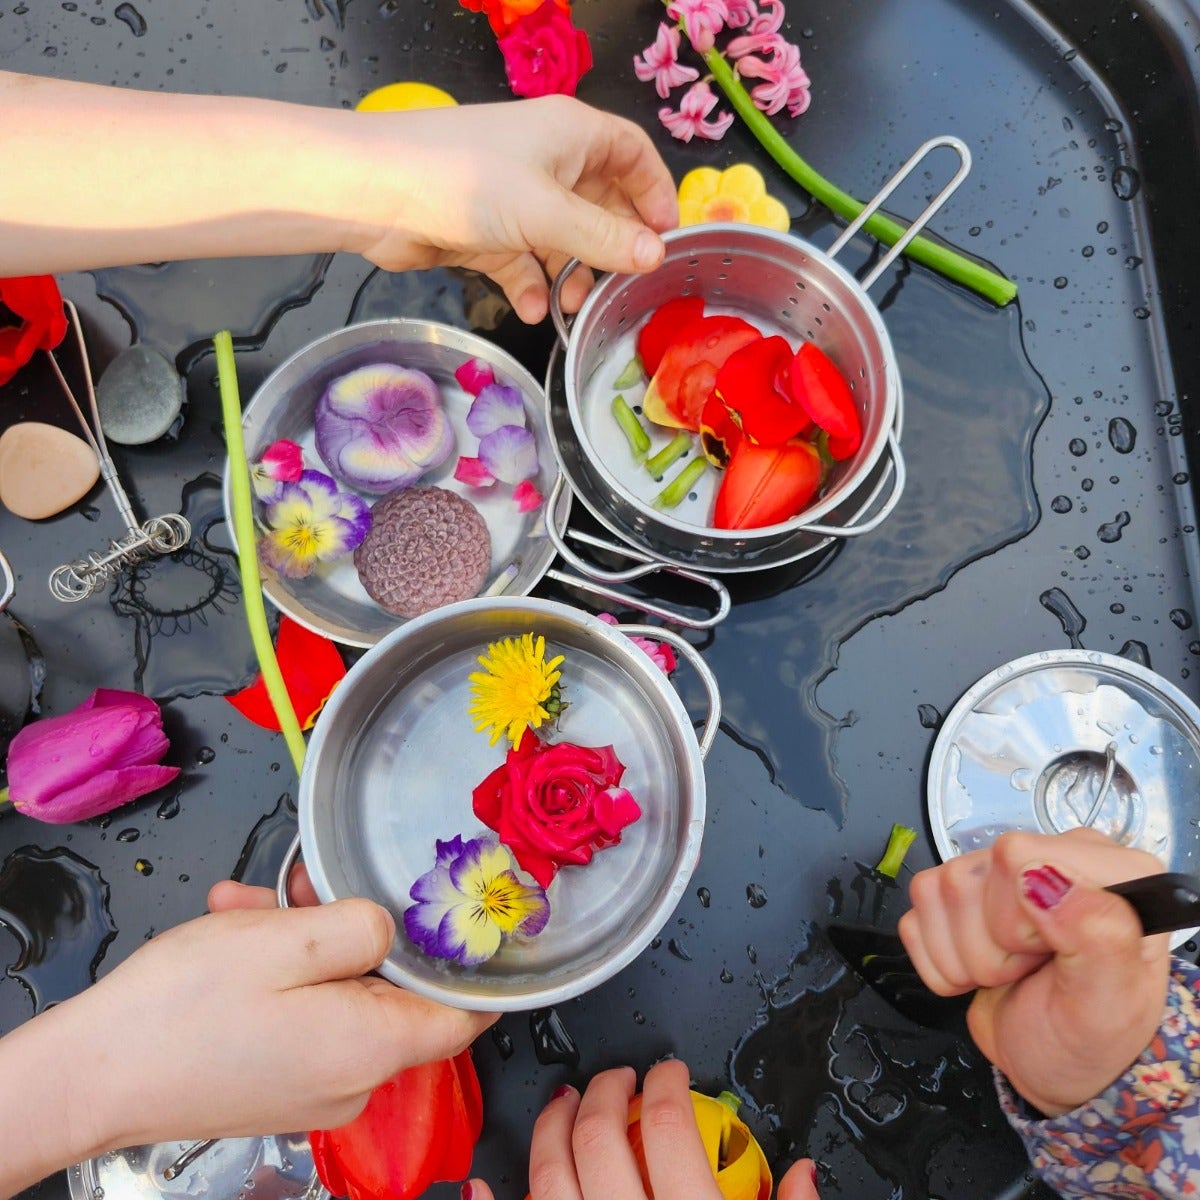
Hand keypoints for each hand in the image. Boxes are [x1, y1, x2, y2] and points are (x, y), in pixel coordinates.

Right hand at [62, 875, 493, 1152]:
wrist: (89, 1076)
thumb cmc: (182, 1010)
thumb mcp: (286, 940)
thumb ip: (363, 927)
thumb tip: (393, 928)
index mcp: (372, 1047)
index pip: (464, 1015)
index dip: (472, 965)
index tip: (468, 918)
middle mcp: (355, 1079)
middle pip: (391, 989)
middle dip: (354, 928)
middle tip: (305, 886)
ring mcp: (315, 1087)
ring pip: (340, 991)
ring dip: (305, 941)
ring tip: (251, 907)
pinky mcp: (279, 1083)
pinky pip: (305, 1015)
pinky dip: (281, 973)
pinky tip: (238, 933)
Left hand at [345, 96, 678, 323]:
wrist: (377, 193)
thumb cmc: (464, 180)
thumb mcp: (546, 212)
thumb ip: (604, 240)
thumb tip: (654, 257)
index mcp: (570, 134)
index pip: (631, 153)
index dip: (654, 193)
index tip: (665, 238)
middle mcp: (546, 161)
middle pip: (600, 204)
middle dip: (610, 248)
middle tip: (620, 286)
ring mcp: (515, 198)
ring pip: (562, 240)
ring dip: (571, 275)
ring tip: (574, 306)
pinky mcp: (486, 231)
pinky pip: (524, 262)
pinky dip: (532, 285)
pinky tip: (534, 309)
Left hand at [466, 1059, 819, 1199]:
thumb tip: (802, 1177)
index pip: (669, 1127)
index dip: (667, 1083)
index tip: (669, 1073)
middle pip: (599, 1137)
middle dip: (605, 1091)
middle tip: (618, 1080)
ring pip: (548, 1177)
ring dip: (549, 1130)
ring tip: (563, 1106)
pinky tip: (481, 1186)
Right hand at [898, 828, 1170, 1115]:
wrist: (1058, 1070)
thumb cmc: (1093, 1039)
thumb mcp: (1111, 1003)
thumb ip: (1098, 936)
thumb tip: (1044, 880)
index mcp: (1105, 868)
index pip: (1016, 854)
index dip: (1017, 914)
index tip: (1047, 953)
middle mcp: (1050, 859)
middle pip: (966, 875)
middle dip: (990, 944)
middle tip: (1029, 971)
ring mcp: (997, 877)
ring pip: (936, 891)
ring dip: (966, 957)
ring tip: (1010, 976)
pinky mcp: (954, 901)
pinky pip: (914, 917)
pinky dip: (940, 962)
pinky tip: (979, 973)